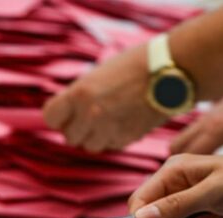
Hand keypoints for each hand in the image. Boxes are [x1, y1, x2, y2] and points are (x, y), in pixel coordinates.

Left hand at [42, 44, 166, 152]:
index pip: (51, 118)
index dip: (58, 117)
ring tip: (110, 118)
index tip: (65, 114)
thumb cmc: (134, 67)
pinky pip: (110, 146)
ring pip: (89, 146)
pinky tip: (125, 120)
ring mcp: (109, 129)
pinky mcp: (126, 139)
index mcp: (79, 93)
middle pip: (69, 136)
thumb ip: (79, 97)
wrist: (171, 73)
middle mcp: (91, 114)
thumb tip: (66, 117)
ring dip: (96, 136)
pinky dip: (114, 138)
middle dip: (78, 128)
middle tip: (92, 115)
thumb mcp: (97, 76)